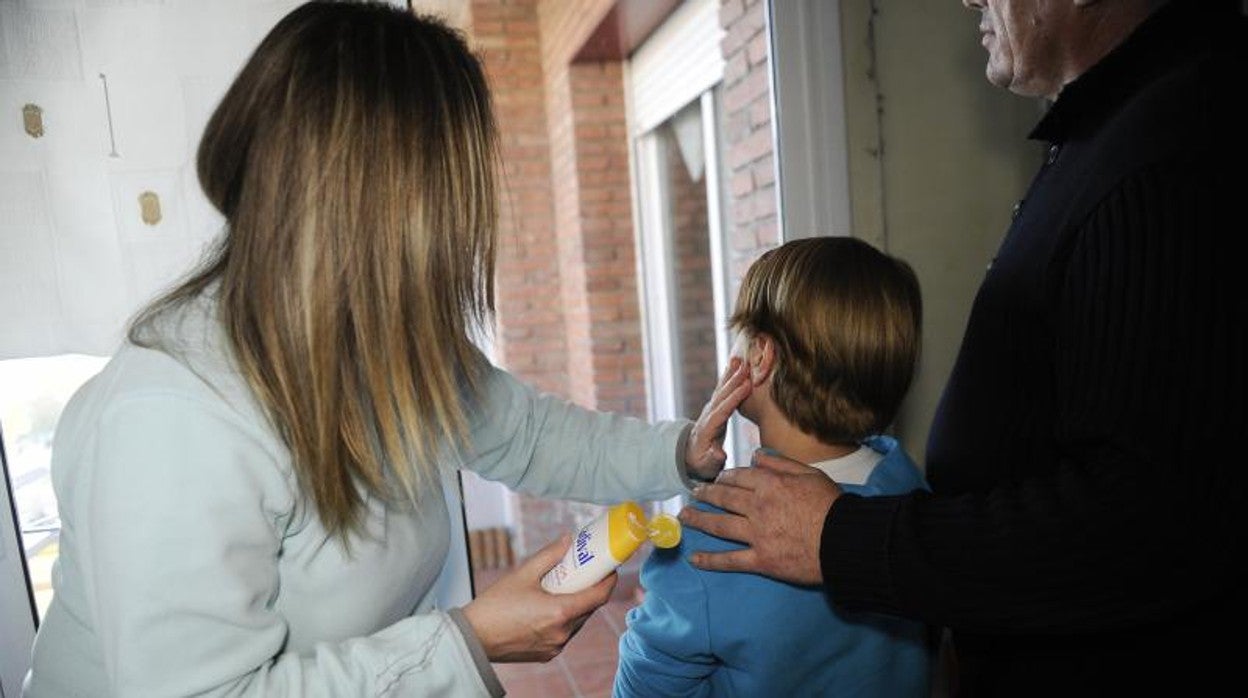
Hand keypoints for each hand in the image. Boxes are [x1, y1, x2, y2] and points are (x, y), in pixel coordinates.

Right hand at [462, 534, 615, 662]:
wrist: (473, 638)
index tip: (610, 568)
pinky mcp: (547, 655)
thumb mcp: (523, 574)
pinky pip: (564, 634)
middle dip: (590, 590)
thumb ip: (549, 556)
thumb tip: (567, 540)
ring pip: (577, 622)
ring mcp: (556, 646)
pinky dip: (564, 620)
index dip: (609, 581)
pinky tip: (550, 608)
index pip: (598, 596)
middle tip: (584, 572)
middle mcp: (562, 633)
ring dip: (576, 605)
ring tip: (564, 589)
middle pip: (589, 608)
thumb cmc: (494, 606)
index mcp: (560, 612)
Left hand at [679, 450, 841, 584]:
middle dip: (705, 495)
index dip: (724, 478)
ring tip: (684, 517)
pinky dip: (710, 561)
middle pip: (723, 499)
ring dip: (699, 520)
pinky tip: (694, 559)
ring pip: (719, 526)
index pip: (738, 478)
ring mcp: (757, 535)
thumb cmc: (832, 506)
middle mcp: (758, 507)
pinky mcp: (761, 560)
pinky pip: (730, 560)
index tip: (716, 480)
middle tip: (692, 493)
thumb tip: (757, 455)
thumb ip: (781, 463)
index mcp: (770, 484)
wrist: (845, 540)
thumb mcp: (810, 474)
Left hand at [685, 358, 752, 480]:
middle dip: (733, 381)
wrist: (690, 456)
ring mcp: (710, 409)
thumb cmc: (702, 463)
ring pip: (721, 389)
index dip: (733, 398)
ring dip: (731, 375)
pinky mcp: (715, 406)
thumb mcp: (707, 466)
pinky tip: (735, 363)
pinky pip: (723, 389)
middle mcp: (708, 415)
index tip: (746, 386)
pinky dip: (729, 375)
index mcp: (708, 429)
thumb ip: (713, 459)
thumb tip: (720, 454)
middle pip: (721, 396)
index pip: (722, 411)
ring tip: (739, 360)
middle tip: (746, 368)